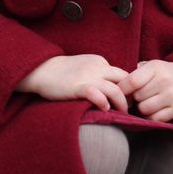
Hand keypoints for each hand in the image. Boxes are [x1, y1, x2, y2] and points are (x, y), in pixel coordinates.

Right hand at [15, 54, 130, 111]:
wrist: (41, 70)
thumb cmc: (63, 72)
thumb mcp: (85, 66)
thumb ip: (99, 73)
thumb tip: (113, 88)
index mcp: (100, 61)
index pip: (122, 74)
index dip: (128, 87)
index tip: (129, 98)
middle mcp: (97, 67)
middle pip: (124, 80)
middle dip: (130, 95)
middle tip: (131, 107)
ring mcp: (87, 77)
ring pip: (114, 89)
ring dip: (122, 103)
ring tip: (122, 112)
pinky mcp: (77, 87)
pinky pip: (96, 94)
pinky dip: (104, 102)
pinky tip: (105, 109)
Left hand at [117, 60, 172, 122]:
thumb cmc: (165, 74)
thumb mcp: (152, 67)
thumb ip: (135, 75)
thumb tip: (115, 90)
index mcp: (156, 67)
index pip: (132, 82)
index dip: (122, 90)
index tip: (119, 93)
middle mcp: (165, 81)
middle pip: (137, 98)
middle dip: (134, 99)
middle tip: (140, 96)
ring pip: (144, 109)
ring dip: (142, 108)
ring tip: (148, 102)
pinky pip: (155, 119)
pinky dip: (151, 117)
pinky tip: (155, 110)